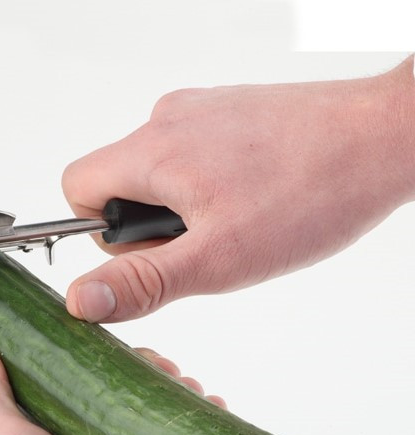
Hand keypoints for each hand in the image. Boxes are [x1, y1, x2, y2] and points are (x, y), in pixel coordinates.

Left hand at [0, 328, 231, 434]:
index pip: (49, 391)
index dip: (73, 358)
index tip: (96, 337)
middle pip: (102, 394)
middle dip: (131, 369)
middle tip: (156, 363)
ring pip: (141, 407)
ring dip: (165, 386)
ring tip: (181, 380)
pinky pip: (175, 429)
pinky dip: (189, 410)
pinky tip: (198, 400)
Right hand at [62, 56, 414, 322]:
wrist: (382, 138)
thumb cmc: (308, 195)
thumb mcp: (217, 259)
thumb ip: (143, 281)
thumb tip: (80, 299)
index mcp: (152, 151)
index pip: (76, 186)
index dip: (102, 230)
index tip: (154, 249)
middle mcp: (168, 119)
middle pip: (119, 182)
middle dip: (150, 225)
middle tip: (206, 242)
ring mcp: (200, 110)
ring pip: (157, 172)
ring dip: (182, 207)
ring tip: (235, 220)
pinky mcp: (228, 112)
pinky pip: (191, 154)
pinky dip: (207, 184)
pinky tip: (249, 197)